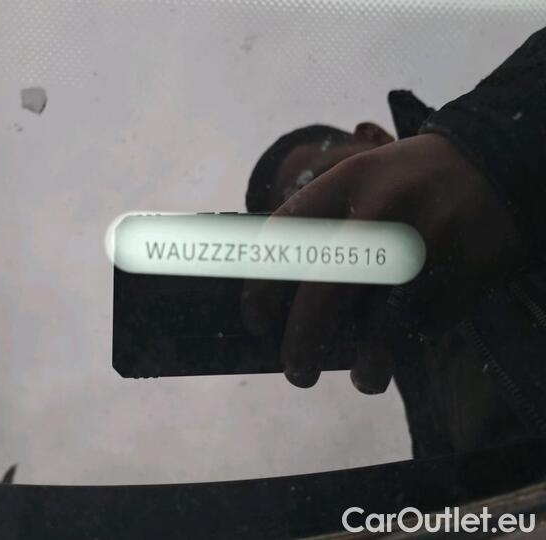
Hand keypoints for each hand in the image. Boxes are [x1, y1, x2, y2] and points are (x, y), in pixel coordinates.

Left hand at [242, 133, 524, 391]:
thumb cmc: (406, 184)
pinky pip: (426, 320)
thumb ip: (323, 226)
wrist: (492, 164)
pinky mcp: (461, 269)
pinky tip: (414, 329)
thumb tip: (287, 303)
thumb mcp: (359, 180)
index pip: (284, 238)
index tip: (256, 322)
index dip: (260, 288)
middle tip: (296, 372)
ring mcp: (424, 242)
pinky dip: (415, 334)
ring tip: (363, 379)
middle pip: (325, 290)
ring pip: (382, 322)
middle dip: (304, 341)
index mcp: (346, 182)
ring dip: (368, 363)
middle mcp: (381, 209)